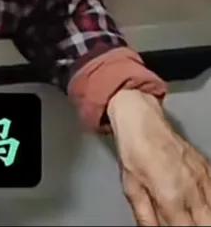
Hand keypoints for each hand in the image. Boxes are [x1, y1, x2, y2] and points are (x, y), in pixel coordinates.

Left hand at [107, 89, 210, 225]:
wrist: (141, 118)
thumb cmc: (133, 148)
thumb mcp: (131, 186)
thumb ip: (144, 215)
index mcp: (171, 196)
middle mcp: (191, 189)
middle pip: (206, 224)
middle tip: (182, 223)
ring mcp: (203, 178)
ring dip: (204, 218)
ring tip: (192, 217)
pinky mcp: (207, 169)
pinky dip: (210, 204)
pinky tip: (201, 207)